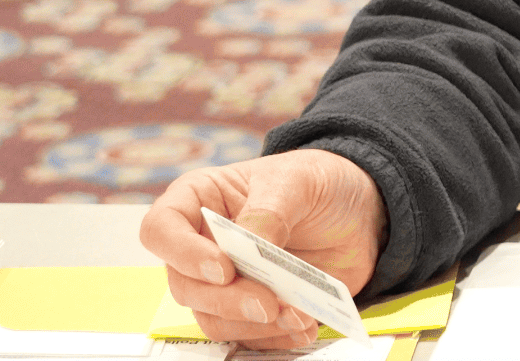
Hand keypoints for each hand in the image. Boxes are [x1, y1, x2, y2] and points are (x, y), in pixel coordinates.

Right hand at [139, 149, 386, 349]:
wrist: (358, 211)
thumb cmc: (318, 182)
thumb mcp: (299, 181)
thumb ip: (270, 211)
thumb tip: (246, 246)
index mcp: (200, 199)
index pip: (161, 230)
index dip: (183, 255)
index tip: (224, 269)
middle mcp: (202, 244)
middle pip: (185, 285)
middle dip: (227, 300)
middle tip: (267, 304)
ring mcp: (226, 281)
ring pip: (212, 318)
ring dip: (253, 324)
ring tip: (298, 316)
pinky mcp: (251, 307)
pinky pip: (246, 335)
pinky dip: (273, 337)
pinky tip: (303, 326)